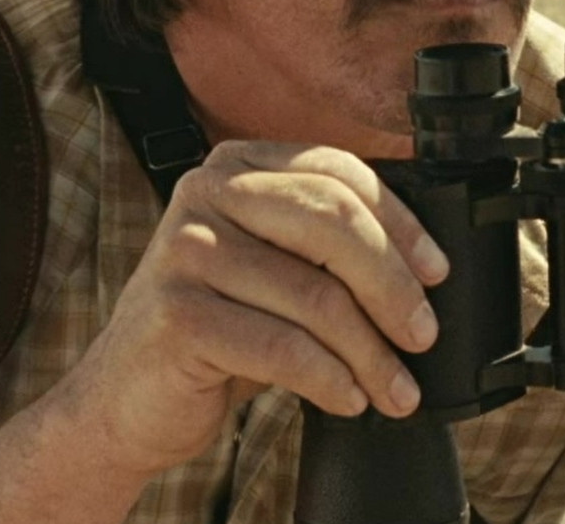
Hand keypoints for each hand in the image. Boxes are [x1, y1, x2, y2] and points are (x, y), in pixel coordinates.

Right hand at [47, 141, 449, 480]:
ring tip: (396, 388)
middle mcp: (205, 191)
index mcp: (236, 165)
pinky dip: (330, 380)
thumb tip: (424, 269)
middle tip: (422, 335)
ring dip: (370, 353)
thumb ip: (325, 246)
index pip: (340, 174)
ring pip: (315, 296)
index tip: (436, 274)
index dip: (401, 224)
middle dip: (392, 287)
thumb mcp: (273, 268)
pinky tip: (349, 399)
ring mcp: (185, 250)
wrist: (128, 395)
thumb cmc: (218, 329)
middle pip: (334, 225)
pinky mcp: (176, 314)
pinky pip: (282, 348)